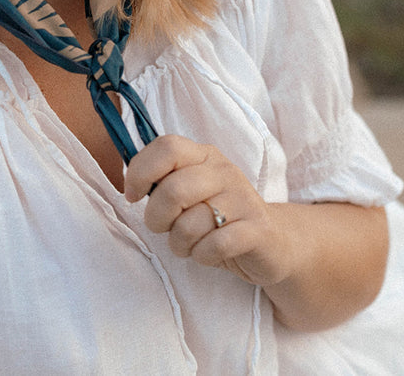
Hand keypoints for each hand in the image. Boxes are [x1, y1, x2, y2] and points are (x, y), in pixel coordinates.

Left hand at [123, 134, 290, 287]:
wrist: (272, 243)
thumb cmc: (218, 217)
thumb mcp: (190, 192)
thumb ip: (163, 182)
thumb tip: (131, 185)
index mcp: (204, 155)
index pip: (166, 147)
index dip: (141, 172)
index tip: (134, 196)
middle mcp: (225, 171)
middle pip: (173, 190)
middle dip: (157, 218)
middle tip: (163, 228)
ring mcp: (243, 199)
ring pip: (190, 224)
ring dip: (180, 243)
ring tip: (190, 244)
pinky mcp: (257, 230)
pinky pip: (214, 246)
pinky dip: (202, 256)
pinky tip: (209, 253)